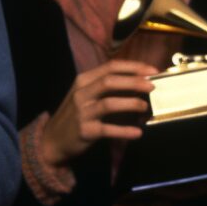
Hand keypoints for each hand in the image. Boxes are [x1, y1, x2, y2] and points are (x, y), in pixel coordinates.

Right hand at [41, 59, 156, 167]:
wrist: (53, 139)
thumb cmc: (75, 114)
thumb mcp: (86, 95)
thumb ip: (106, 88)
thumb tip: (138, 83)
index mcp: (83, 80)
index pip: (110, 67)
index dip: (133, 67)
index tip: (152, 70)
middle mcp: (81, 93)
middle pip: (109, 81)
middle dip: (134, 82)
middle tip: (153, 86)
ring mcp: (82, 112)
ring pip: (109, 103)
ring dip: (130, 103)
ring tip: (145, 106)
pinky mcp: (85, 130)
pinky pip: (108, 129)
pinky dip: (124, 131)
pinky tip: (137, 133)